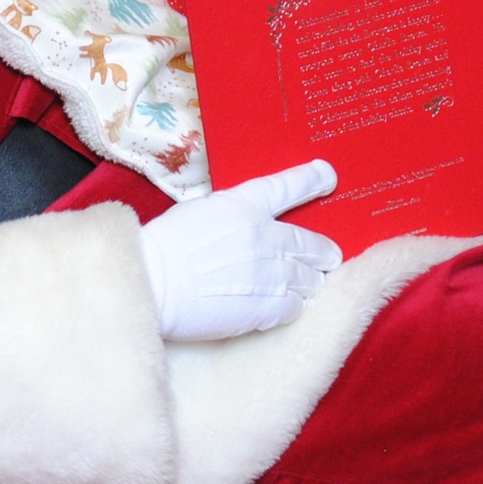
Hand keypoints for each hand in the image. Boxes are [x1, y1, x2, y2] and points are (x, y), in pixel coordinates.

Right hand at [136, 160, 342, 341]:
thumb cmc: (164, 247)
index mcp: (244, 205)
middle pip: (313, 243)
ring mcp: (270, 273)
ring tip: (305, 286)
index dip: (313, 180)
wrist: (154, 283)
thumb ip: (231, 215)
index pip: (290, 186)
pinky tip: (280, 307)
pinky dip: (291, 306)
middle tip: (328, 257)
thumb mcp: (199, 212)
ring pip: (310, 279)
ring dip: (308, 282)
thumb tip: (246, 224)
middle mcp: (265, 236)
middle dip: (323, 252)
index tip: (328, 176)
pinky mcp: (267, 307)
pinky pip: (295, 307)